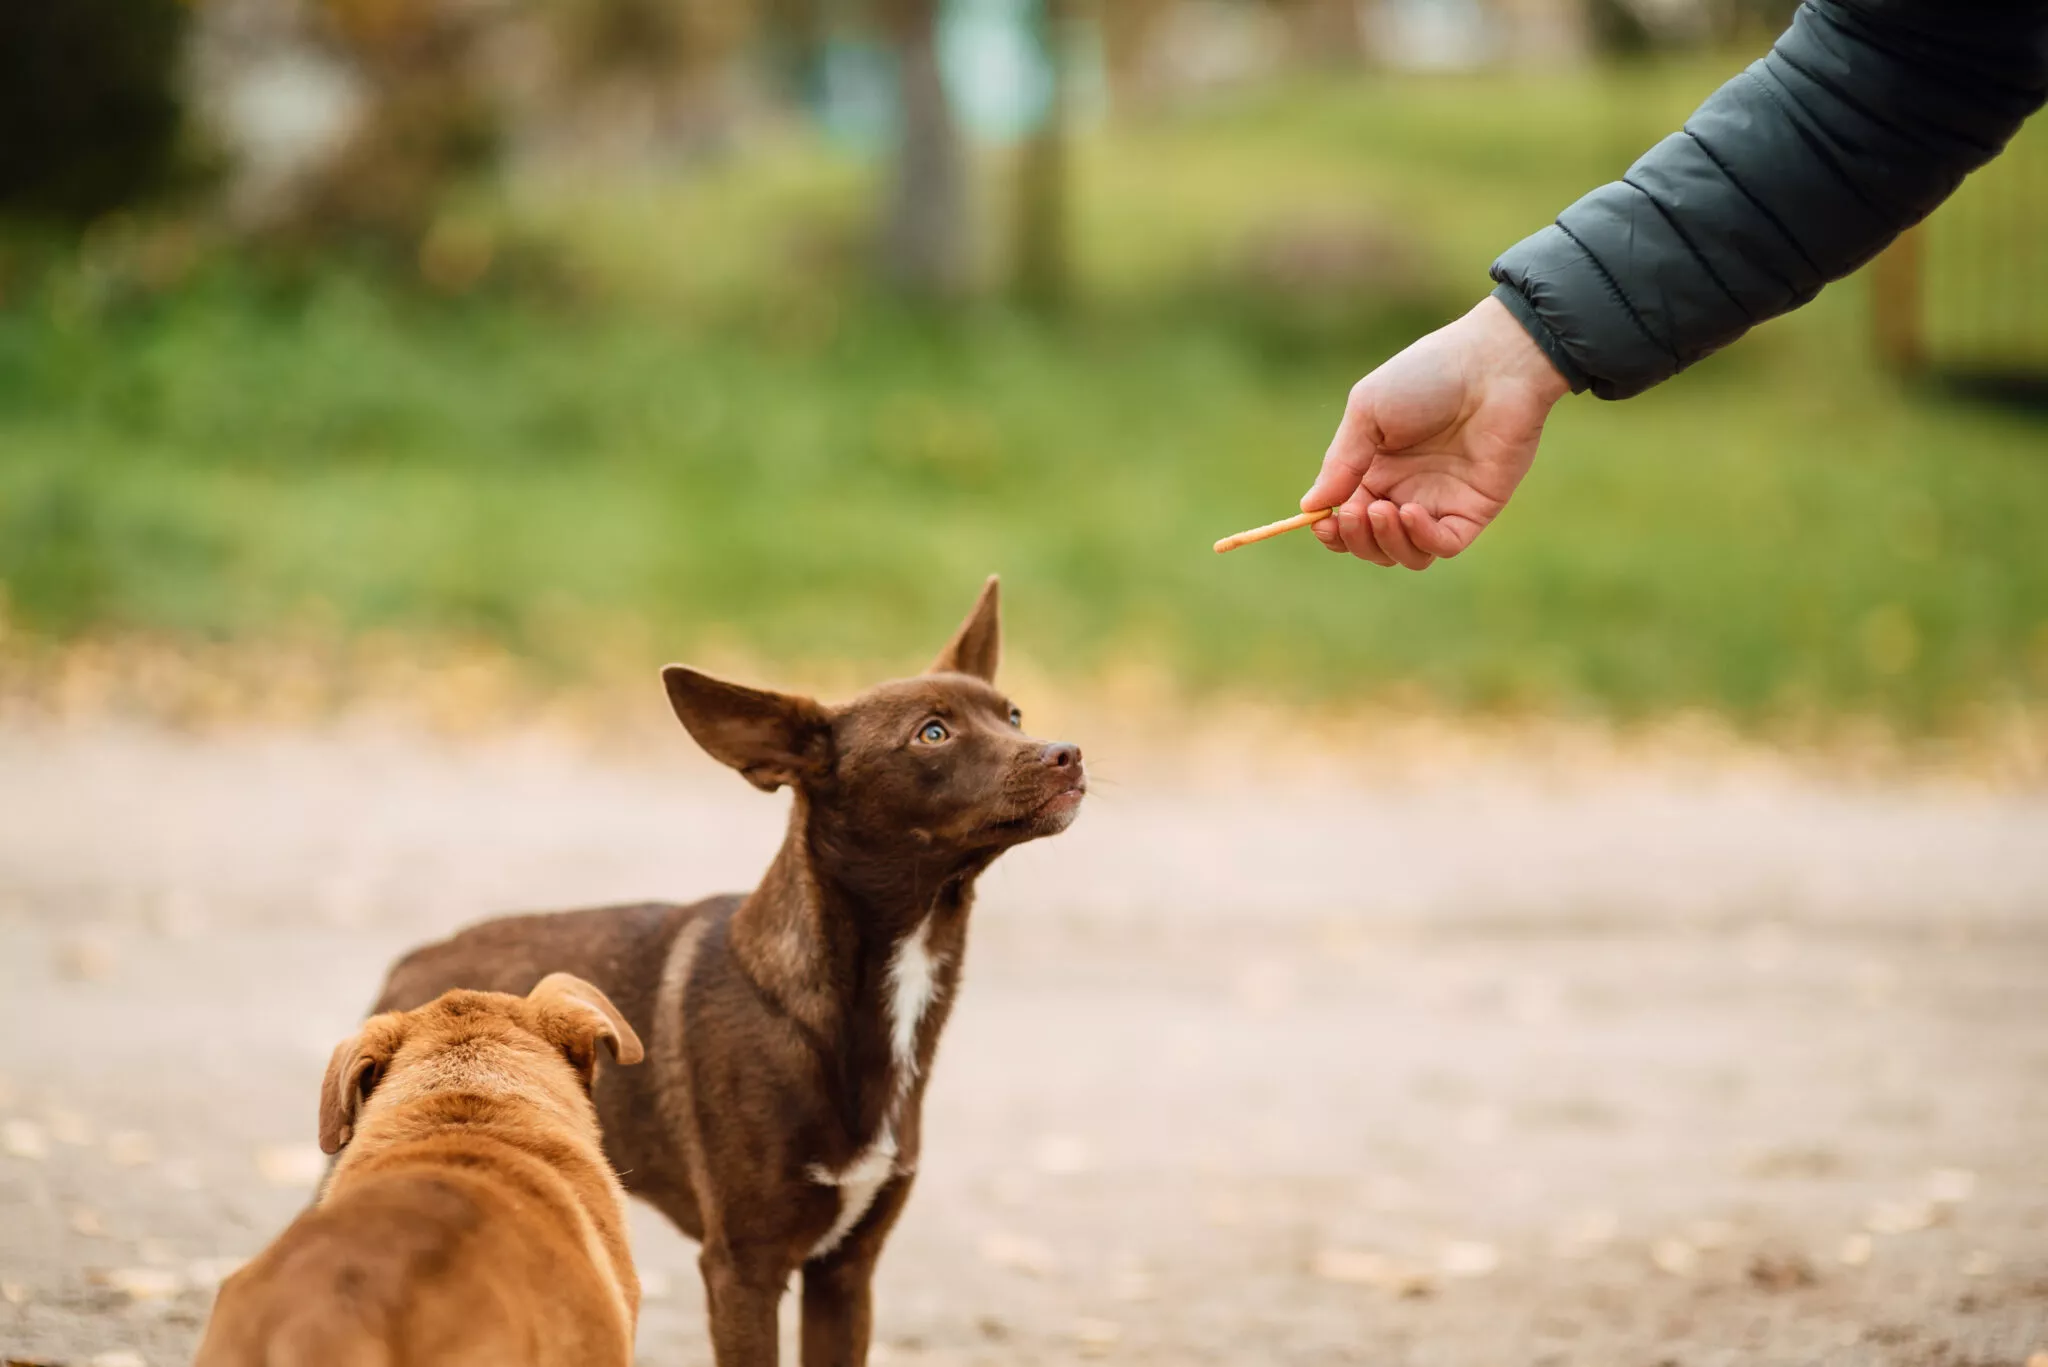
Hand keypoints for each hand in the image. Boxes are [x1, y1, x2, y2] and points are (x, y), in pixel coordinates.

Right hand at [1302, 295, 1570, 569]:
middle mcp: (1407, 490)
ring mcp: (1441, 502)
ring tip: (1383, 510)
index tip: (1322, 521)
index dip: (1333, 530)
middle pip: (1372, 543)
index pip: (1348, 518)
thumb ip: (1341, 463)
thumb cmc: (1426, 376)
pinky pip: (1443, 545)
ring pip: (1406, 553)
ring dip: (1385, 543)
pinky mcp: (1475, 509)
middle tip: (1355, 512)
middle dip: (1356, 538)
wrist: (1491, 365)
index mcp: (1376, 468)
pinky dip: (1421, 539)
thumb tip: (1310, 507)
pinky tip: (1411, 512)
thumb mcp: (1367, 412)